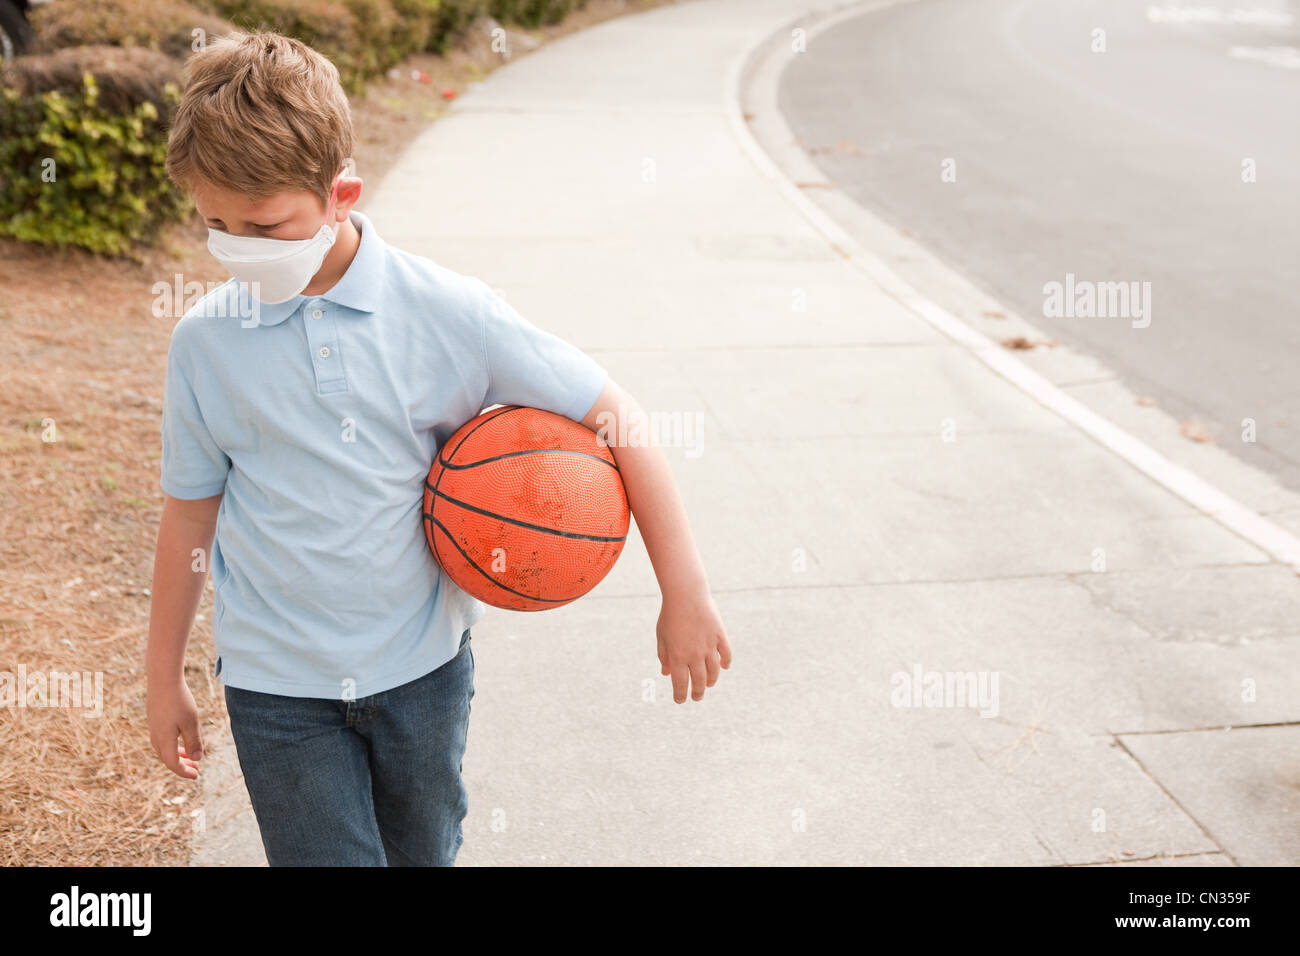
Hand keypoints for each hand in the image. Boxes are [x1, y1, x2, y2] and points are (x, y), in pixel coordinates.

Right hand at [147, 678, 203, 778]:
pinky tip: (181, 739)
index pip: (173, 764)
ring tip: (191, 755)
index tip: (196, 776)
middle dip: (182, 765)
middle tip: (196, 768)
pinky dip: (172, 745)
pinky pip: (162, 740)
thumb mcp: (191, 723)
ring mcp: (153, 728)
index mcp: (164, 741)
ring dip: (177, 755)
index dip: (184, 772)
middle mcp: (156, 737)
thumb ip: (194, 741)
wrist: (162, 680)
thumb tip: (196, 759)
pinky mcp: (154, 720)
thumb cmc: (179, 701)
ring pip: (164, 749)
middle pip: (167, 759)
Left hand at [656, 588, 731, 702]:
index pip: (680, 684)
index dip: (680, 695)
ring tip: (709, 684)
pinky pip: (726, 654)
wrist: (686, 595)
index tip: (680, 700)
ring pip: (714, 671)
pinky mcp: (720, 636)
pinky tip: (724, 666)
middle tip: (697, 697)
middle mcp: (695, 655)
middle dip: (698, 692)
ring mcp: (709, 646)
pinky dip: (726, 662)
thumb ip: (664, 656)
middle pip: (699, 681)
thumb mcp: (662, 637)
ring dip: (712, 681)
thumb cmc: (670, 615)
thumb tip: (666, 674)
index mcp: (678, 656)